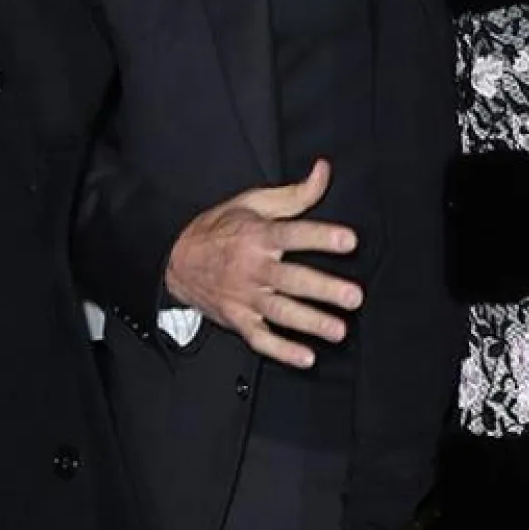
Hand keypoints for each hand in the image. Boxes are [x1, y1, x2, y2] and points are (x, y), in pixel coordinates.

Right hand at [164, 159, 362, 367]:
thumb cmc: (219, 229)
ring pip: (280, 312)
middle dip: (324, 289)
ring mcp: (243, 297)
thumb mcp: (252, 202)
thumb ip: (294, 193)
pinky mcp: (237, 319)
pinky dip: (282, 351)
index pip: (292, 235)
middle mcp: (251, 268)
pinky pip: (260, 339)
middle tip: (353, 296)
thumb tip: (323, 172)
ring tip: (339, 330)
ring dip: (310, 322)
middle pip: (291, 279)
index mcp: (257, 236)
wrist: (175, 259)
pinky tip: (305, 357)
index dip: (321, 237)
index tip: (349, 241)